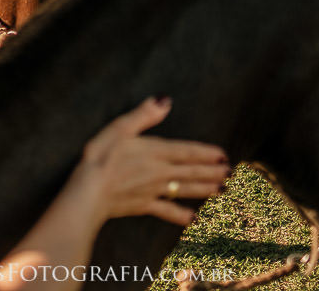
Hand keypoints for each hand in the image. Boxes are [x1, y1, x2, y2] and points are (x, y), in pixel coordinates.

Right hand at [74, 97, 228, 226]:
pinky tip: (192, 219)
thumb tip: (165, 100)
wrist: (89, 193)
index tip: (223, 155)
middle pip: (191, 171)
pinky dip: (181, 215)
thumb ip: (144, 115)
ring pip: (185, 189)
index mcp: (155, 151)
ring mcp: (153, 190)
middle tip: (230, 173)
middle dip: (212, 171)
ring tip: (221, 190)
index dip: (207, 153)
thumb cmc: (100, 157)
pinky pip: (167, 211)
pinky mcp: (144, 206)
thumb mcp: (119, 128)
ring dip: (204, 189)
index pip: (187, 151)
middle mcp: (159, 172)